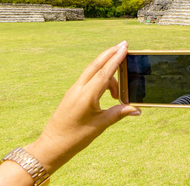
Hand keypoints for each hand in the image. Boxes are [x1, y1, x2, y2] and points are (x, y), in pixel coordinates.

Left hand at [24, 41, 139, 173]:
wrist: (52, 145)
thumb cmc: (76, 137)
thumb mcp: (100, 125)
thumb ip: (119, 113)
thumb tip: (137, 109)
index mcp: (86, 96)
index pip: (104, 73)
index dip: (116, 59)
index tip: (124, 47)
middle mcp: (78, 89)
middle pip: (96, 64)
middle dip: (110, 53)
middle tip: (124, 44)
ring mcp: (74, 90)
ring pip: (92, 71)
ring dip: (107, 71)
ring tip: (118, 93)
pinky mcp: (72, 94)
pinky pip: (88, 79)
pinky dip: (100, 78)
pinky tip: (109, 90)